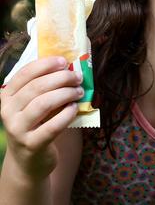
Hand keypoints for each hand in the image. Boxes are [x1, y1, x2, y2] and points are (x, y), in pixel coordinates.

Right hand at [0, 56, 82, 180]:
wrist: (28, 161)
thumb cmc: (36, 125)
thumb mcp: (32, 104)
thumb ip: (43, 87)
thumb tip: (69, 66)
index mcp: (7, 97)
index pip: (24, 74)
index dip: (45, 64)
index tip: (63, 61)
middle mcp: (7, 111)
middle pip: (36, 87)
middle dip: (61, 78)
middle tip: (77, 77)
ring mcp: (17, 129)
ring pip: (43, 104)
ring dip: (65, 94)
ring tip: (79, 92)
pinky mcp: (31, 144)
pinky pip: (52, 126)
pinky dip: (66, 114)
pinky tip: (74, 108)